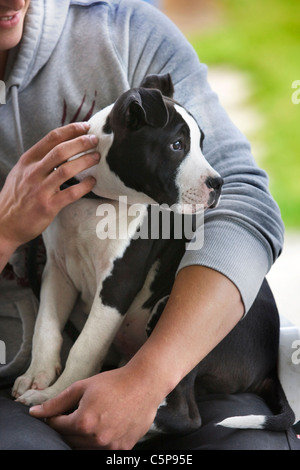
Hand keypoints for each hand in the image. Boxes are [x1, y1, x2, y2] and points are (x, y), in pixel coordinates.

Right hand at [0, 122, 99, 253]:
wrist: (3, 224)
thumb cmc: (15, 198)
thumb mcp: (20, 172)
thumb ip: (38, 160)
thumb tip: (60, 147)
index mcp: (27, 161)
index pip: (51, 138)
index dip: (71, 130)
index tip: (85, 127)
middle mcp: (33, 173)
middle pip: (60, 151)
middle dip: (81, 143)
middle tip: (95, 140)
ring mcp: (40, 190)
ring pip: (66, 170)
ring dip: (85, 161)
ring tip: (97, 157)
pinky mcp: (48, 206)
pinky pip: (70, 194)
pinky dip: (84, 186)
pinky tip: (92, 182)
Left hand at [29, 365, 161, 449]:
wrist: (144, 384)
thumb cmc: (113, 382)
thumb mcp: (82, 387)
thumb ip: (57, 402)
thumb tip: (35, 413)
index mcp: (83, 422)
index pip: (57, 426)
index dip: (55, 418)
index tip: (60, 411)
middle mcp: (96, 439)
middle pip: (69, 440)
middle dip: (67, 428)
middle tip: (76, 414)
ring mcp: (110, 447)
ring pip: (83, 448)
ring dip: (81, 437)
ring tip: (91, 420)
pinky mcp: (122, 449)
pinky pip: (101, 451)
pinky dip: (97, 442)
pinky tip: (104, 426)